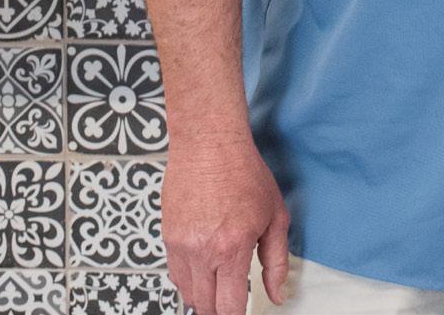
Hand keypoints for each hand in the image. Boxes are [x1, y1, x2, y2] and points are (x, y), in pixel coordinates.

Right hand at [161, 133, 290, 314]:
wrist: (209, 145)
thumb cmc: (245, 173)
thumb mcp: (275, 215)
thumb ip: (276, 260)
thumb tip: (276, 293)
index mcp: (232, 249)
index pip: (228, 307)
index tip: (243, 312)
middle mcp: (202, 253)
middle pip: (205, 306)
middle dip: (221, 309)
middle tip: (234, 301)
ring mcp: (181, 246)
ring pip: (188, 293)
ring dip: (204, 296)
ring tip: (220, 284)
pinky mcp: (167, 238)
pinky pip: (176, 274)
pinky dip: (190, 279)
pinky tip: (204, 268)